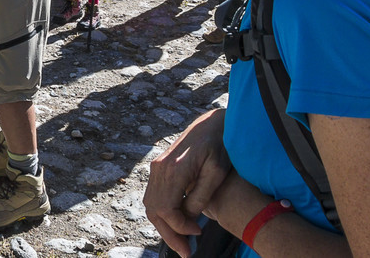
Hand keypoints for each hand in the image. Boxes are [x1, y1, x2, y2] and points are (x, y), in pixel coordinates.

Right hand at [145, 108, 231, 255]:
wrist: (211, 125)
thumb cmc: (219, 147)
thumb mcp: (215, 173)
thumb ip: (200, 197)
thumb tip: (189, 220)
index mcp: (173, 169)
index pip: (167, 209)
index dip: (180, 227)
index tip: (198, 232)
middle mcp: (159, 168)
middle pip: (154, 210)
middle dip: (168, 233)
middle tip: (185, 251)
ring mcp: (156, 167)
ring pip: (151, 205)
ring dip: (164, 225)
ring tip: (181, 241)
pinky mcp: (159, 168)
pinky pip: (154, 196)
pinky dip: (162, 213)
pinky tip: (177, 222)